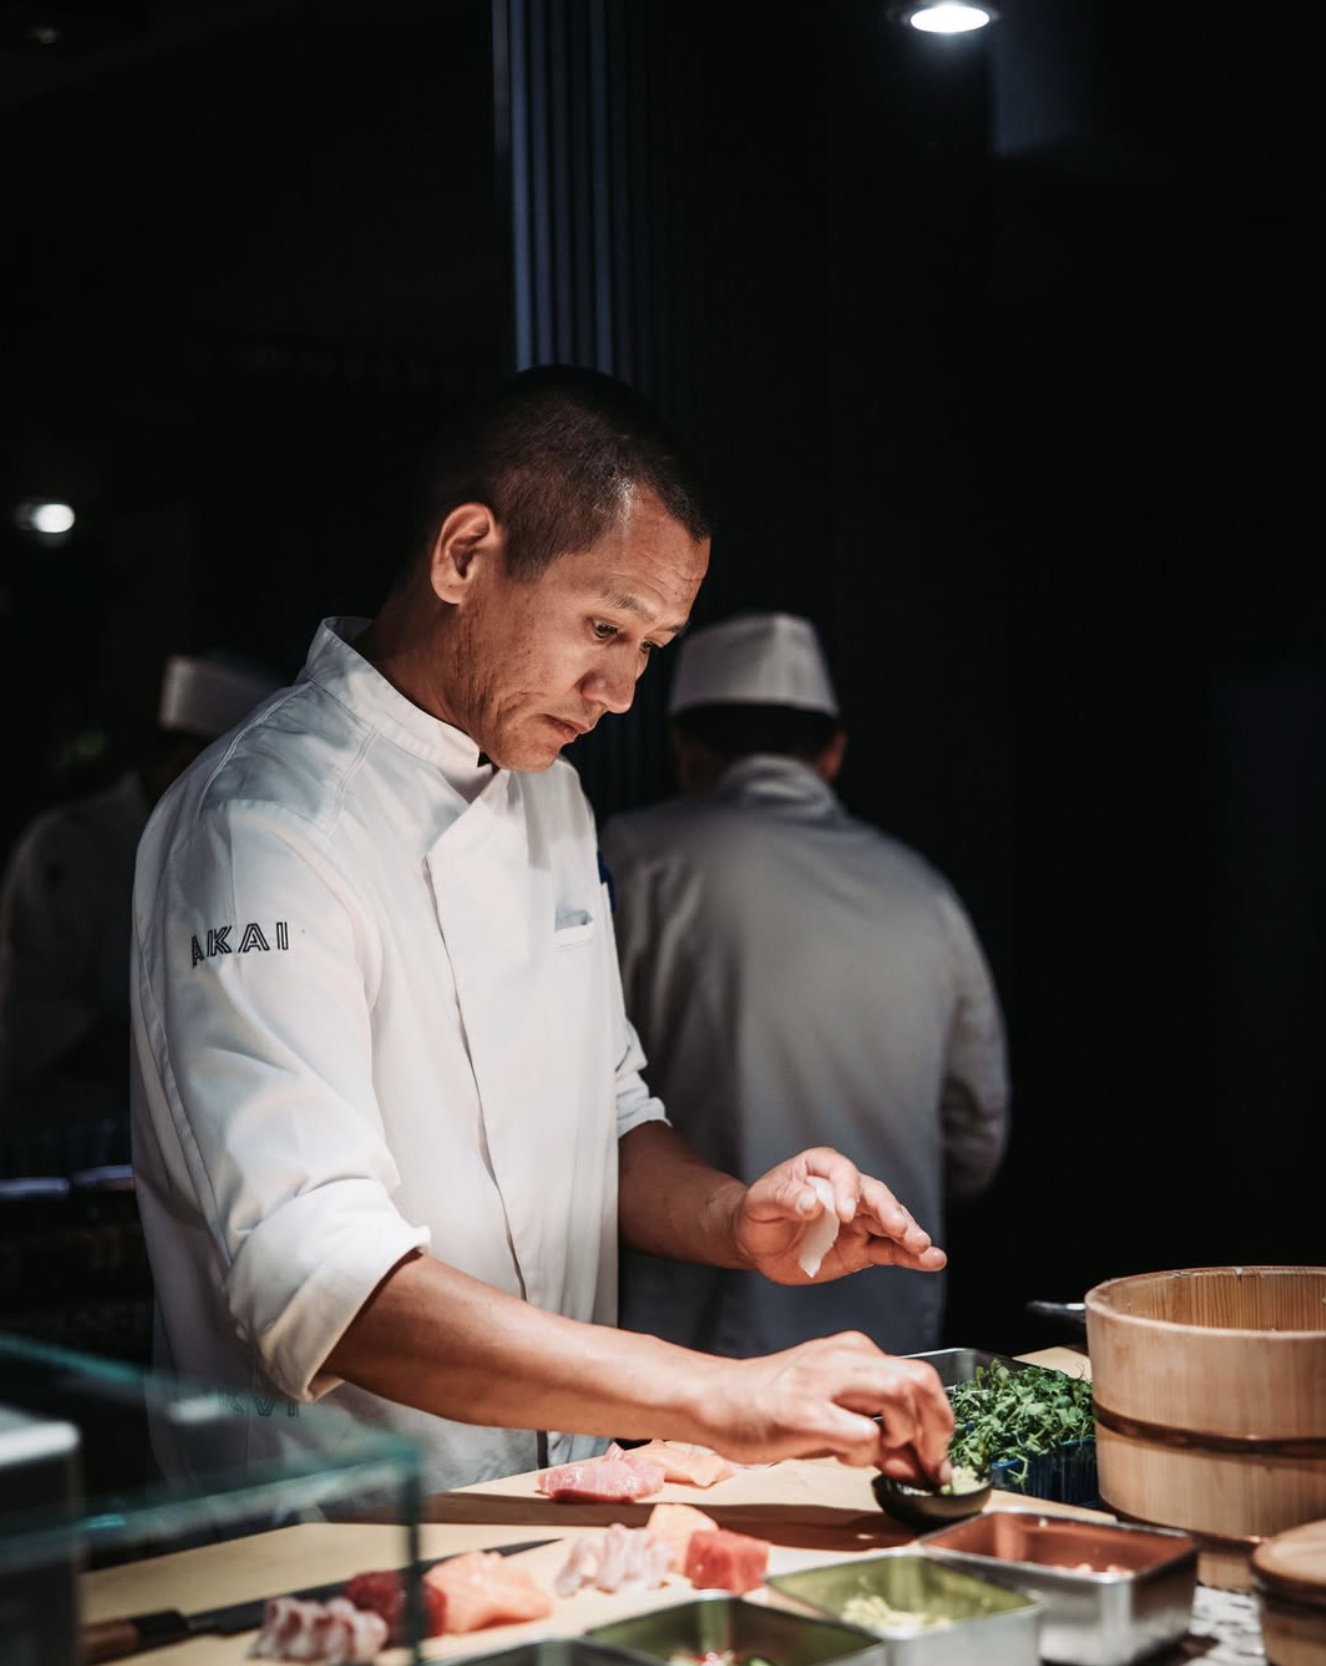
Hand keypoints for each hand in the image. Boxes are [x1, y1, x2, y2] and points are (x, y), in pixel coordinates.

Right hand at [692, 1332, 954, 1482]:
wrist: (716, 1398)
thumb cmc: (773, 1407)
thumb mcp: (834, 1414)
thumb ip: (879, 1436)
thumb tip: (920, 1467)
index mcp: (855, 1351)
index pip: (921, 1377)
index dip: (941, 1422)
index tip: (937, 1459)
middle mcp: (845, 1356)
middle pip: (921, 1381)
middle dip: (937, 1430)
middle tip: (930, 1465)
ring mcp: (824, 1380)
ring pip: (899, 1398)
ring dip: (902, 1437)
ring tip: (876, 1453)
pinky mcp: (804, 1412)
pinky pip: (862, 1435)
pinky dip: (865, 1455)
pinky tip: (841, 1456)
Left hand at [732, 1146, 946, 1285]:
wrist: (757, 1242)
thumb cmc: (759, 1212)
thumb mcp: (762, 1202)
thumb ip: (786, 1199)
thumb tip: (811, 1203)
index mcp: (822, 1168)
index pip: (843, 1172)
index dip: (848, 1190)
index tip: (845, 1213)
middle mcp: (848, 1190)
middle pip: (876, 1196)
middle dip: (891, 1212)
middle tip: (901, 1229)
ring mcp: (860, 1220)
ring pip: (891, 1223)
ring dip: (910, 1235)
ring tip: (926, 1249)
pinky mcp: (863, 1248)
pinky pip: (890, 1251)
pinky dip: (911, 1257)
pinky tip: (933, 1261)